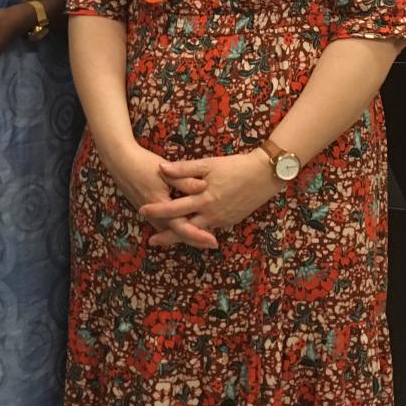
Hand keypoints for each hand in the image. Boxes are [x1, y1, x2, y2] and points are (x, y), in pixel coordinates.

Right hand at [104, 141, 217, 250]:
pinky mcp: (148, 210)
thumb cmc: (142, 164)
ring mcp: (150, 214)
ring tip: (203, 238)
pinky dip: (177, 226)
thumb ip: (184, 181)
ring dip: (186, 234)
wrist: (120, 161)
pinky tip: (186, 224)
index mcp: (160, 206)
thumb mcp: (165, 171)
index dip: (198, 235)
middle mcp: (154, 215)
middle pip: (177, 233)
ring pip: (170, 230)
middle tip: (213, 244)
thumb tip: (204, 186)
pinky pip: (165, 223)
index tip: (213, 241)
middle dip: (195, 239)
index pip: (182, 227)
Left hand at [140, 151, 280, 248]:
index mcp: (203, 199)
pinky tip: (191, 230)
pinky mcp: (229, 221)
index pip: (175, 208)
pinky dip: (198, 232)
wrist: (264, 175)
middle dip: (167, 235)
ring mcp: (221, 220)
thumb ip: (184, 168)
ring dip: (182, 236)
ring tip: (168, 239)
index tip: (142, 210)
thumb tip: (161, 168)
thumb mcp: (208, 164)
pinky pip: (209, 229)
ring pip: (197, 232)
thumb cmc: (235, 166)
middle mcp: (211, 214)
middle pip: (184, 229)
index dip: (158, 210)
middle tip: (151, 241)